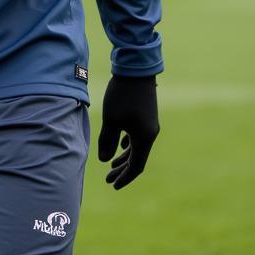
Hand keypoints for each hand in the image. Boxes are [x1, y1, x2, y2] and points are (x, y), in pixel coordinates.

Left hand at [98, 74, 158, 189]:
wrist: (135, 70)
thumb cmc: (122, 95)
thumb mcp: (111, 119)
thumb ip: (107, 141)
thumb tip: (104, 161)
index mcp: (144, 138)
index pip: (136, 166)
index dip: (124, 177)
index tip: (113, 185)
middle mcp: (150, 133)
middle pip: (136, 158)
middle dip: (122, 170)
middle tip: (108, 179)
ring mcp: (149, 123)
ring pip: (136, 146)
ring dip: (124, 156)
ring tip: (111, 164)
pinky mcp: (145, 114)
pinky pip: (137, 135)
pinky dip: (128, 143)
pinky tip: (120, 143)